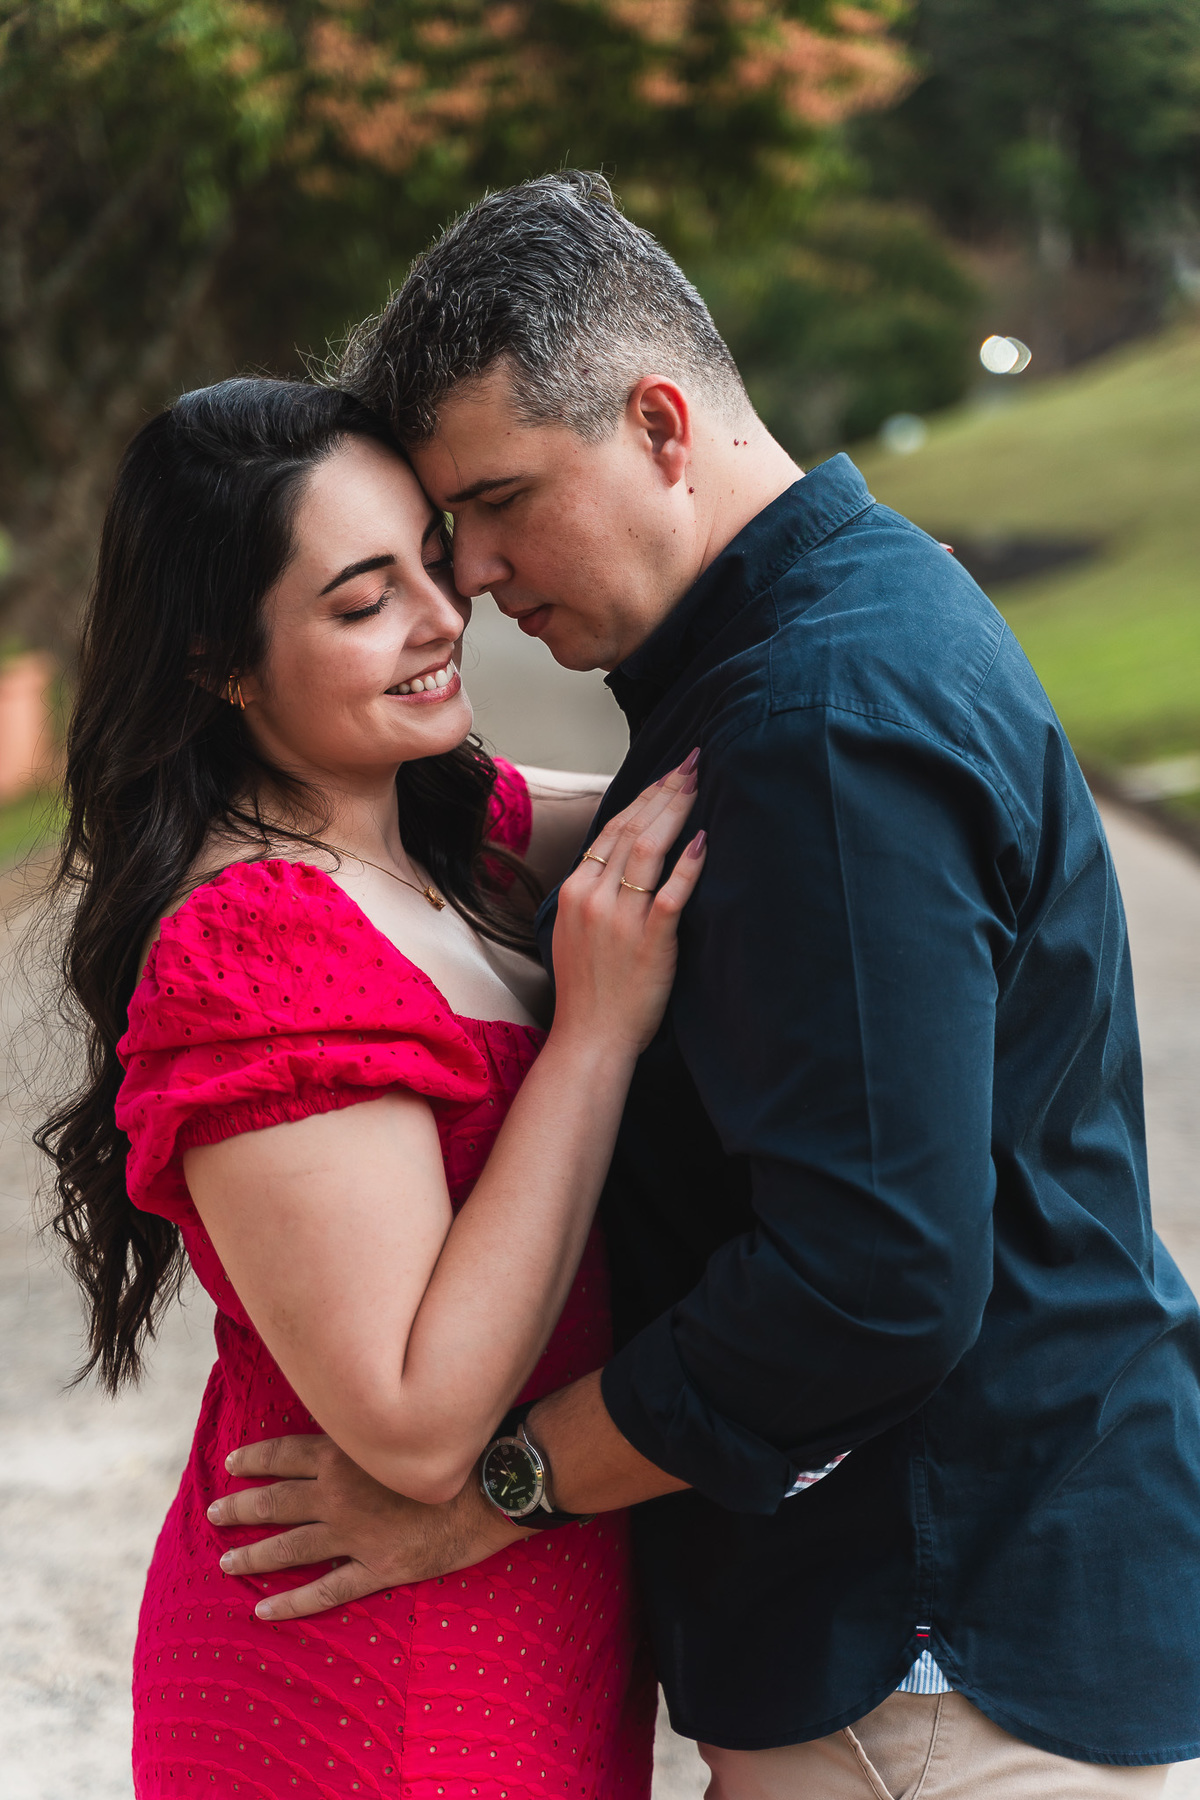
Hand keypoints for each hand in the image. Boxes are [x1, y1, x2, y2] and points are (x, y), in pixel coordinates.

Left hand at [208, 1434, 528, 1619]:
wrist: (494, 1485)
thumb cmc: (457, 1446)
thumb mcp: (402, 1428)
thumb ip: (368, 1432)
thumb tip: (346, 1425)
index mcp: (346, 1455)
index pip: (285, 1454)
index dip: (255, 1459)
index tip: (231, 1462)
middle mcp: (340, 1494)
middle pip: (276, 1501)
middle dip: (240, 1506)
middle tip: (214, 1511)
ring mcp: (356, 1534)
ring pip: (290, 1547)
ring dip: (253, 1555)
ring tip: (226, 1561)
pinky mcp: (378, 1568)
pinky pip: (325, 1591)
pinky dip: (291, 1604)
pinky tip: (264, 1613)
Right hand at [551, 749, 705, 1056]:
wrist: (590, 1037)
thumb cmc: (589, 989)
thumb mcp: (576, 930)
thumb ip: (595, 894)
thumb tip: (622, 861)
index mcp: (576, 891)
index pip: (612, 829)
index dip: (643, 797)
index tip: (668, 775)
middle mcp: (594, 898)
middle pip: (633, 830)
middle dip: (665, 791)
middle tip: (693, 763)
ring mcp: (621, 919)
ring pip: (649, 851)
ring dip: (677, 812)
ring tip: (700, 785)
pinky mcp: (649, 942)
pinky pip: (671, 893)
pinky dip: (689, 865)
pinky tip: (704, 841)